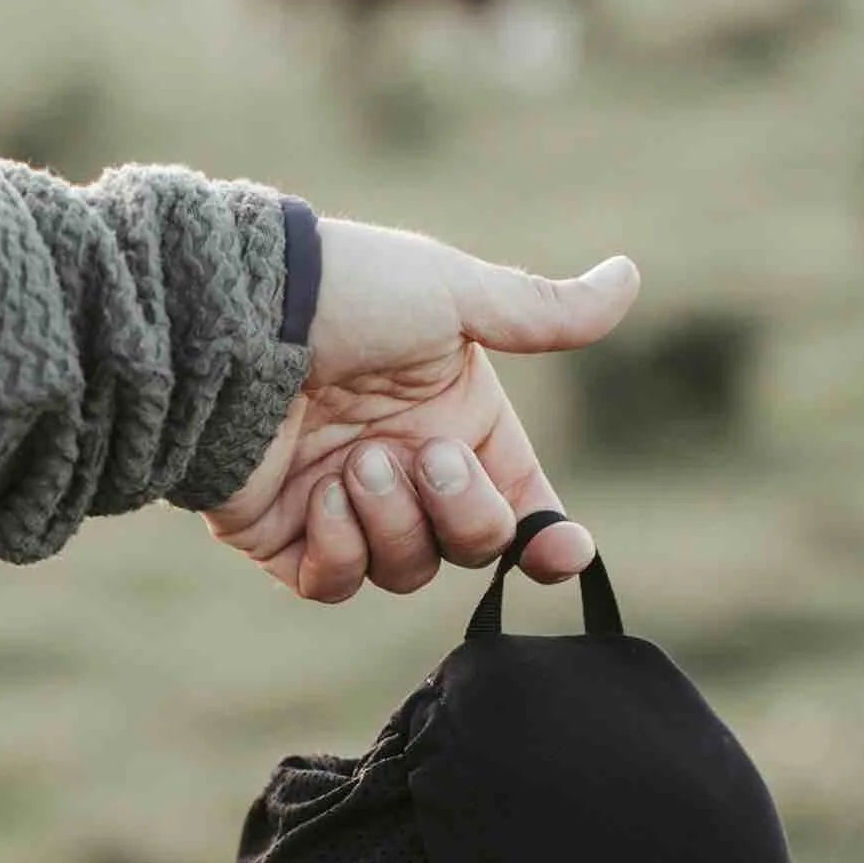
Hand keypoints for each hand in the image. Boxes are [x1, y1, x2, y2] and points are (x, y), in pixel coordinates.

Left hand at [203, 216, 640, 600]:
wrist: (233, 320)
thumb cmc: (347, 295)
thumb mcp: (453, 295)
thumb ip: (540, 312)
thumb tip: (630, 277)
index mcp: (458, 420)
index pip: (523, 504)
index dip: (548, 541)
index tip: (560, 552)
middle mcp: (408, 471)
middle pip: (473, 548)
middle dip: (460, 510)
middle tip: (423, 456)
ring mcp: (346, 508)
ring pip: (406, 572)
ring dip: (391, 521)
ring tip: (353, 462)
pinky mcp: (285, 540)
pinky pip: (335, 584)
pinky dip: (337, 548)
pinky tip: (315, 492)